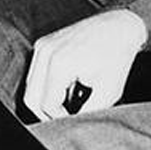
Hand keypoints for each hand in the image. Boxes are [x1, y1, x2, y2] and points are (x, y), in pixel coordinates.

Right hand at [21, 8, 147, 120]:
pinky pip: (35, 74)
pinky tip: (66, 88)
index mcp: (60, 63)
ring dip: (45, 99)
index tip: (75, 121)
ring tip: (68, 103)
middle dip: (47, 113)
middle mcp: (46, 52)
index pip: (47, 104)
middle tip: (66, 119)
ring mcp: (42, 46)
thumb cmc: (117, 55)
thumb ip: (87, 112)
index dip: (59, 119)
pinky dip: (45, 86)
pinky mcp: (43, 44)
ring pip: (31, 86)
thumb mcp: (108, 91)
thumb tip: (72, 123)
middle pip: (31, 97)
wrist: (119, 25)